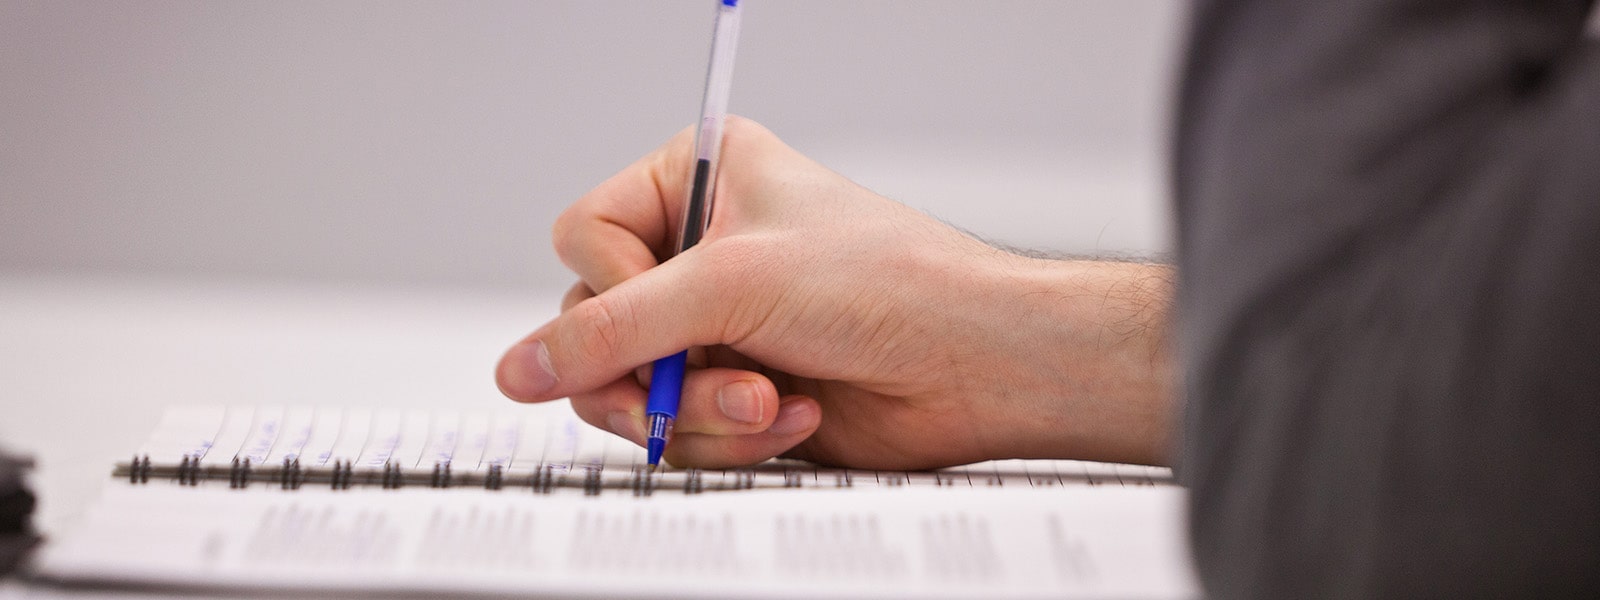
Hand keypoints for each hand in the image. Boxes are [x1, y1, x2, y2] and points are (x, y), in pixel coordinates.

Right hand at [496, 117, 1174, 468]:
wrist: (972, 364)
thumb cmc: (886, 283)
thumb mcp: (729, 287)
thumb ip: (610, 331)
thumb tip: (521, 366)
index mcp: (699, 179)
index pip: (584, 237)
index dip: (614, 289)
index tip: (674, 309)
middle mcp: (701, 250)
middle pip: (598, 327)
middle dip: (658, 370)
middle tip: (711, 374)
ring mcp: (718, 326)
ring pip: (632, 390)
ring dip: (700, 409)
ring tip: (769, 398)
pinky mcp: (736, 389)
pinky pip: (680, 430)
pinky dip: (732, 435)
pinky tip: (793, 413)